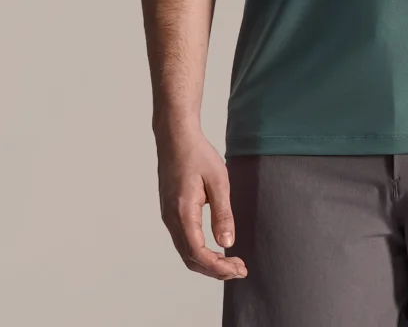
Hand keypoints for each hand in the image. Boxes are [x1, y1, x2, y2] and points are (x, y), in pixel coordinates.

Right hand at [155, 121, 247, 280]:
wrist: (175, 137)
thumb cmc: (197, 154)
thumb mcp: (218, 180)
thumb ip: (223, 213)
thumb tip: (227, 243)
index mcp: (182, 212)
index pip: (198, 252)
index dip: (218, 266)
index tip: (238, 268)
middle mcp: (171, 219)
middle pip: (190, 258)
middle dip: (215, 269)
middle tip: (239, 270)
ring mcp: (168, 217)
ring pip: (185, 252)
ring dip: (207, 262)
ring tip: (230, 263)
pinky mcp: (170, 213)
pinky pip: (183, 241)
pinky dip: (199, 252)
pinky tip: (215, 248)